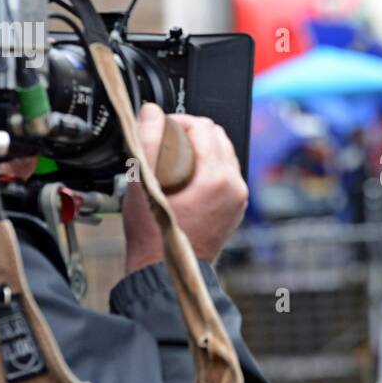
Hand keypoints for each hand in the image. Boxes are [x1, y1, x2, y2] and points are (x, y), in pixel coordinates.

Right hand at [123, 103, 247, 274]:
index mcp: (217, 178)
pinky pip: (226, 174)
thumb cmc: (153, 234)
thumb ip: (148, 141)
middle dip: (191, 132)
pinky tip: (186, 176)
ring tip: (174, 159)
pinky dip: (208, 167)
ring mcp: (238, 199)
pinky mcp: (235, 208)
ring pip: (224, 154)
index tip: (161, 128)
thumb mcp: (143, 182)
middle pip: (218, 136)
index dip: (178, 120)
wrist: (165, 269)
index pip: (204, 126)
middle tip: (166, 141)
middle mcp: (234, 186)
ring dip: (200, 148)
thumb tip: (152, 113)